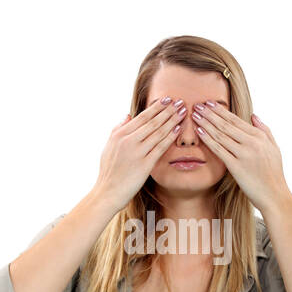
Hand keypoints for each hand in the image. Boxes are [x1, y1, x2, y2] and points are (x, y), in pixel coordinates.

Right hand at [92, 97, 185, 211]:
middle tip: (180, 101)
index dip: (157, 107)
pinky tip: (178, 130)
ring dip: (172, 120)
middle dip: (168, 110)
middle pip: (152, 121)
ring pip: (158, 132)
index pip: (142, 116)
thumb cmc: (108, 171)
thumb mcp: (109, 146)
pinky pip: (160, 148)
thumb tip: (128, 115)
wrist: (108, 192)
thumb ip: (118, 129)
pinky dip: (170, 137)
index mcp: (120, 134)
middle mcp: (128, 140)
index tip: (167, 99)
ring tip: (183, 112)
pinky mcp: (144, 165)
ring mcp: (137, 152)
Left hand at [191, 104, 289, 211]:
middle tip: (197, 105)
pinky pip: (219, 150)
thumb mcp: (274, 148)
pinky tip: (199, 132)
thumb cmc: (274, 174)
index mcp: (260, 136)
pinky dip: (208, 139)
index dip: (220, 110)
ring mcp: (244, 154)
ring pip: (220, 134)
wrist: (274, 195)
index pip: (236, 119)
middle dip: (210, 113)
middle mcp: (252, 143)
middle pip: (226, 124)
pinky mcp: (236, 167)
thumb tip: (254, 116)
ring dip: (206, 123)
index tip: (209, 103)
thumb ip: (264, 130)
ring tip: (195, 115)